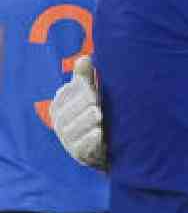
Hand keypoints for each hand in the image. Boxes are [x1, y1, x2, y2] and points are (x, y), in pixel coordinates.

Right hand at [48, 55, 106, 169]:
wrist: (104, 145)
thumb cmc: (93, 113)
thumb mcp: (89, 95)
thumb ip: (85, 77)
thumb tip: (85, 58)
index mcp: (59, 106)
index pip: (67, 95)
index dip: (80, 91)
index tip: (92, 89)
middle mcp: (60, 123)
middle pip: (70, 111)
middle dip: (85, 106)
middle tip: (98, 104)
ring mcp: (67, 140)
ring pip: (74, 128)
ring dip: (88, 121)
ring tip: (99, 116)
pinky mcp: (78, 154)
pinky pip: (82, 146)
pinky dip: (90, 140)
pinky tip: (99, 134)